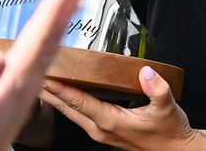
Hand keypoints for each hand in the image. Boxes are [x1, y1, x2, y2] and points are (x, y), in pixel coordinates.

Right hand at [0, 0, 97, 150]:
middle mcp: (29, 75)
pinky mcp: (22, 84)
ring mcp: (28, 80)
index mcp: (18, 74)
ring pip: (53, 38)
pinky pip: (43, 50)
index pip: (46, 28)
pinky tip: (56, 24)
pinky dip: (52, 30)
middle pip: (56, 28)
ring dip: (66, 10)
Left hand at [40, 66, 205, 150]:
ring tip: (44, 82)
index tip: (45, 76)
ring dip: (57, 98)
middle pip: (67, 109)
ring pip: (72, 113)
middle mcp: (101, 129)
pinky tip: (66, 95)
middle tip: (34, 74)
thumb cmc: (171, 132)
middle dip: (50, 92)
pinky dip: (70, 104)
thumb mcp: (167, 107)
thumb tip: (145, 72)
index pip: (78, 102)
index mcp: (111, 122)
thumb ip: (156, 88)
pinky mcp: (106, 132)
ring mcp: (102, 133)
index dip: (60, 89)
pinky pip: (81, 116)